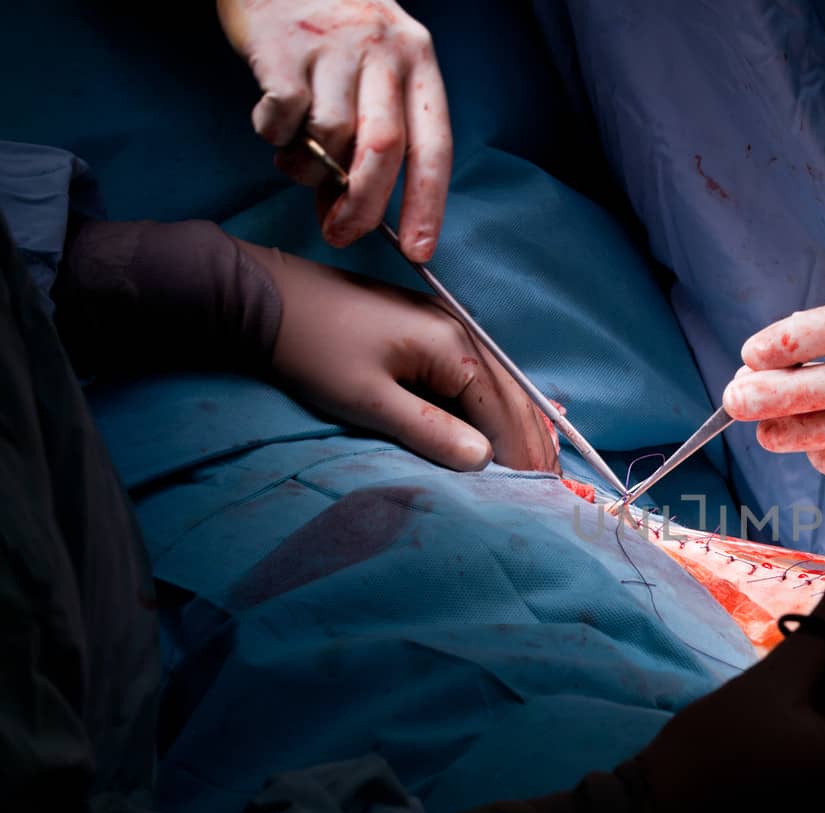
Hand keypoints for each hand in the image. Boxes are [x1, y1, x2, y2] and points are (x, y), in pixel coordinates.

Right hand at [216, 0, 451, 260]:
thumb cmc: (333, 32)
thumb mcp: (372, 69)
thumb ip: (370, 136)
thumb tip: (347, 214)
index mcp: (418, 60)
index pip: (433, 147)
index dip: (428, 205)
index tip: (418, 250)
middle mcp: (382, 51)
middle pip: (384, 149)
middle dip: (364, 206)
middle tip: (341, 233)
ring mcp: (332, 46)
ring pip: (330, 137)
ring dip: (308, 167)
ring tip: (295, 156)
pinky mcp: (281, 46)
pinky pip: (283, 117)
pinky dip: (274, 135)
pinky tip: (273, 123)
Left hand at [236, 239, 558, 471]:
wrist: (261, 295)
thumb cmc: (311, 350)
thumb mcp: (367, 399)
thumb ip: (428, 430)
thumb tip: (483, 461)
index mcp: (450, 346)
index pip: (503, 411)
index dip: (521, 454)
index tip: (539, 494)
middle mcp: (457, 331)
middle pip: (511, 394)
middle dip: (533, 440)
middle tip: (552, 485)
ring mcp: (442, 325)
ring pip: (497, 383)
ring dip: (518, 424)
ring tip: (536, 463)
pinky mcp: (422, 329)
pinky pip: (475, 375)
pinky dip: (494, 406)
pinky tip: (500, 427)